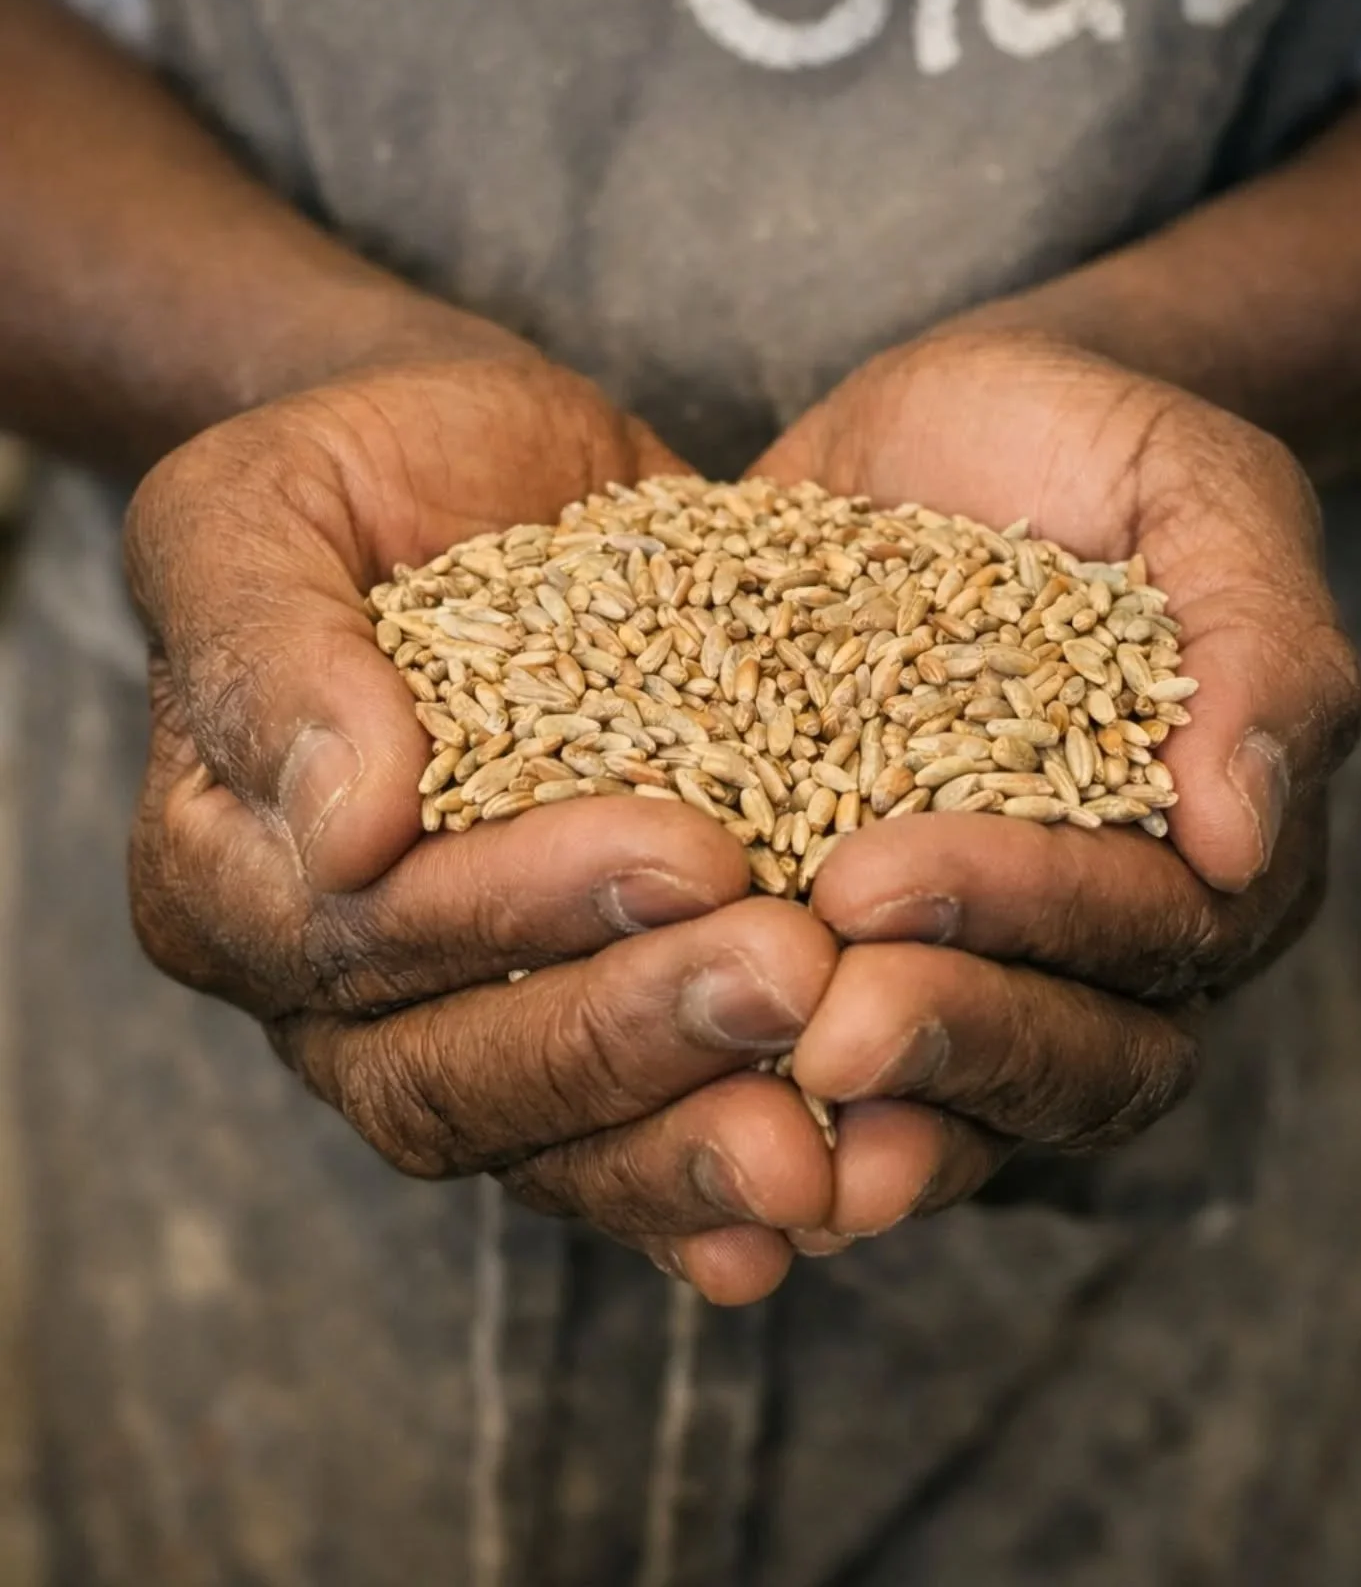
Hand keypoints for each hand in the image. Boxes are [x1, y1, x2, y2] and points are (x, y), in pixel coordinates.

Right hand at [126, 331, 836, 1302]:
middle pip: (441, 1075)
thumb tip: (349, 830)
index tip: (689, 851)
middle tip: (788, 978)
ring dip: (677, 1144)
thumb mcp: (261, 507)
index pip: (354, 937)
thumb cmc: (362, 469)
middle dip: (621, 1035)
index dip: (513, 912)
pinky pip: (616, 1147)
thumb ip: (270, 653)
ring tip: (823, 1142)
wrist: (482, 474)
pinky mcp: (567, 1018)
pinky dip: (705, 1186)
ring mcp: (444, 1022)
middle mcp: (319, 982)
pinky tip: (824, 1203)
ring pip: (534, 1147)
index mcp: (224, 867)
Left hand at [750, 326, 1360, 1247]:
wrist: (948, 430)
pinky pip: (812, 1045)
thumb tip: (1240, 840)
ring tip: (741, 1111)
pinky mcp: (836, 931)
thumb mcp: (1202, 498)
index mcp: (1200, 854)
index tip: (874, 880)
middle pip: (1060, 1060)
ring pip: (946, 1097)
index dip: (1021, 918)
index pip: (1147, 937)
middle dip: (939, 1046)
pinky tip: (655, 1099)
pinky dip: (747, 1090)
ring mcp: (963, 953)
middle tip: (817, 1025)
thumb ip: (1260, 650)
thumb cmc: (1098, 449)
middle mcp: (1092, 939)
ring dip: (846, 1116)